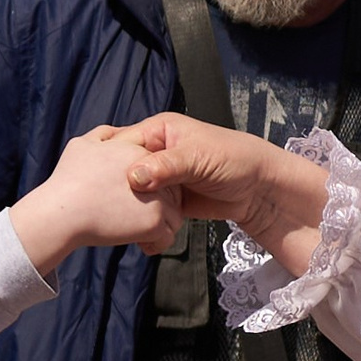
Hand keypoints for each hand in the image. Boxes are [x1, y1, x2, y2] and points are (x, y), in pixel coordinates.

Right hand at [8, 125, 182, 273]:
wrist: (60, 213)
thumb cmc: (68, 181)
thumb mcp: (83, 145)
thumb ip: (105, 135)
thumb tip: (117, 134)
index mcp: (138, 150)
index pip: (157, 167)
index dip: (147, 186)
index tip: (133, 199)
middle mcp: (153, 170)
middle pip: (170, 191)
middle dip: (157, 205)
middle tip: (134, 216)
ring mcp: (157, 197)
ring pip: (173, 214)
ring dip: (158, 225)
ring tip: (136, 229)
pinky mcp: (154, 221)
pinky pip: (167, 236)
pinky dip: (156, 242)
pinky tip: (140, 241)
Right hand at [126, 113, 329, 260]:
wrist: (258, 188)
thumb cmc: (234, 159)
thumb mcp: (197, 157)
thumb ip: (165, 166)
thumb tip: (134, 177)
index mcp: (159, 131)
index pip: (124, 144)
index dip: (111, 161)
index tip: (101, 183)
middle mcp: (156, 152)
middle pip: (124, 169)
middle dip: (118, 187)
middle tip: (109, 205)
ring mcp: (160, 177)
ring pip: (134, 192)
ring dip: (130, 206)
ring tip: (121, 220)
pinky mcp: (167, 199)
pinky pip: (148, 209)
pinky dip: (143, 219)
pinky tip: (136, 229)